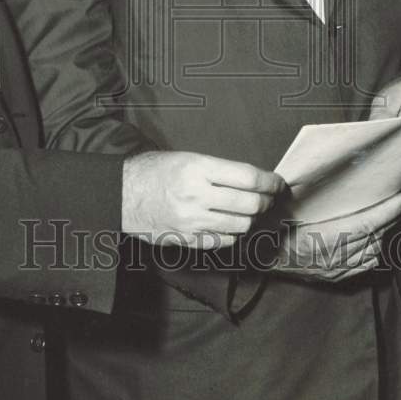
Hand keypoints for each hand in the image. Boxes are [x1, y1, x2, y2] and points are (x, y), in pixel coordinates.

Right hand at [122, 151, 284, 249]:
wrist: (122, 195)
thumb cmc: (155, 171)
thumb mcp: (187, 158)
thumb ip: (219, 169)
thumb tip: (255, 180)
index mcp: (197, 168)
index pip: (248, 177)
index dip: (270, 181)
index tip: (277, 183)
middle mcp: (196, 195)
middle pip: (250, 204)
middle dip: (265, 201)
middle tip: (267, 197)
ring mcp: (192, 221)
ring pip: (241, 225)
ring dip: (252, 218)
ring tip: (250, 210)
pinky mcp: (188, 239)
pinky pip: (225, 241)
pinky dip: (235, 233)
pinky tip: (232, 224)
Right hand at [272, 188, 400, 281]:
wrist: (260, 260)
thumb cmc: (270, 230)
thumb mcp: (284, 208)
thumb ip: (306, 196)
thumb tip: (325, 174)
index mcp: (319, 239)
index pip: (364, 224)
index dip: (388, 211)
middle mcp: (332, 257)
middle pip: (374, 236)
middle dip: (395, 215)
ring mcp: (337, 269)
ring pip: (374, 250)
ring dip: (389, 230)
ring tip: (399, 211)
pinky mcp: (338, 276)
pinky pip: (367, 262)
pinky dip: (379, 247)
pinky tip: (383, 235)